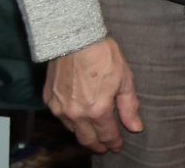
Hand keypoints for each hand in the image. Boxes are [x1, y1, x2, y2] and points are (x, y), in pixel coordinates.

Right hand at [45, 37, 144, 153]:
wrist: (75, 38)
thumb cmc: (102, 55)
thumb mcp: (124, 79)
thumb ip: (129, 106)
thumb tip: (135, 127)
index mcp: (98, 110)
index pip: (107, 135)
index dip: (114, 143)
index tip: (117, 146)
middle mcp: (76, 114)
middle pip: (87, 139)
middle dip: (98, 146)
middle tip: (105, 147)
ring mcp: (60, 108)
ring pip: (73, 130)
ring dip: (83, 134)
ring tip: (93, 132)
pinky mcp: (49, 100)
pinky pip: (61, 117)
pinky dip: (70, 120)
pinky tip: (78, 116)